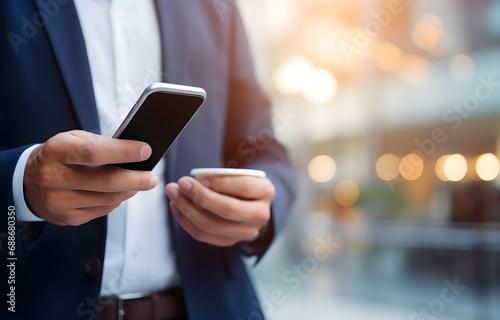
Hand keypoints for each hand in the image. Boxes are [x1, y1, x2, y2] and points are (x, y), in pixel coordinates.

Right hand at [24, 130, 157, 225]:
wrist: (28, 181)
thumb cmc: (58, 156)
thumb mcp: (73, 139)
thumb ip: (101, 144)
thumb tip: (135, 152)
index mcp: (57, 151)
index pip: (95, 152)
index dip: (124, 152)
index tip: (145, 151)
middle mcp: (54, 177)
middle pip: (106, 182)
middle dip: (136, 179)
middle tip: (152, 177)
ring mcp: (59, 201)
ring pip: (108, 199)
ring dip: (129, 191)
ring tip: (140, 183)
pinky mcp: (67, 218)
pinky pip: (103, 211)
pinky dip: (116, 201)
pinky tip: (120, 193)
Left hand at [165, 175, 274, 246]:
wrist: (250, 203)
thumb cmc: (241, 184)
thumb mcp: (240, 174)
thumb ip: (223, 176)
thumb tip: (198, 182)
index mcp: (266, 192)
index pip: (243, 187)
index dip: (220, 184)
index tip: (199, 179)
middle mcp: (260, 215)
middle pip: (227, 209)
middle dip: (199, 196)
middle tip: (180, 184)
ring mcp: (246, 232)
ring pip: (212, 225)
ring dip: (187, 209)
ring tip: (174, 194)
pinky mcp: (230, 241)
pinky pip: (203, 235)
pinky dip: (186, 221)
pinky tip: (177, 207)